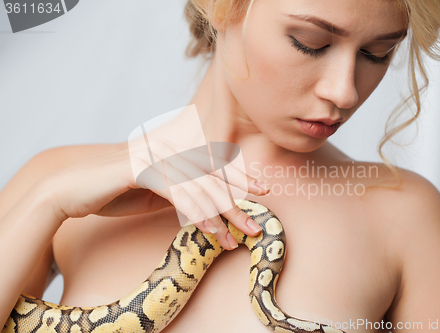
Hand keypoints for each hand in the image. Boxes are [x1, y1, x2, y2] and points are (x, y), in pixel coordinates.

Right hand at [39, 140, 268, 250]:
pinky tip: (209, 229)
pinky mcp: (142, 168)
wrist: (71, 189)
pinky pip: (177, 193)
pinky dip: (196, 212)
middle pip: (211, 179)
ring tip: (235, 238)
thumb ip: (179, 192)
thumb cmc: (112, 192)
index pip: (213, 166)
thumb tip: (204, 204)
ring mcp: (156, 157)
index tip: (263, 190)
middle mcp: (168, 151)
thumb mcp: (154, 194)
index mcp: (173, 153)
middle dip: (237, 204)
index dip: (239, 178)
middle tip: (255, 226)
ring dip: (220, 216)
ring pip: (199, 188)